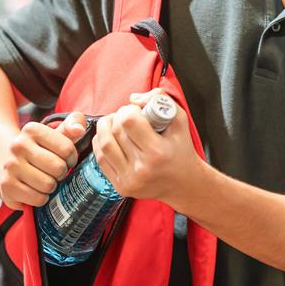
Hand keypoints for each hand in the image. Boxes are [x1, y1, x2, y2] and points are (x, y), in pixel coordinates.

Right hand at [0, 112, 86, 209]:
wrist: (5, 162)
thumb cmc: (39, 150)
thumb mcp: (55, 134)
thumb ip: (73, 124)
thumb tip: (79, 129)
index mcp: (32, 130)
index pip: (67, 148)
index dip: (71, 158)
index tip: (64, 159)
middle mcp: (18, 146)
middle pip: (58, 168)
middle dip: (61, 173)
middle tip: (54, 172)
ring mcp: (10, 166)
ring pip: (48, 185)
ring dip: (52, 187)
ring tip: (44, 180)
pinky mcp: (6, 186)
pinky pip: (38, 199)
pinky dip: (41, 198)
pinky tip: (35, 190)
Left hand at [92, 88, 202, 203]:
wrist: (183, 184)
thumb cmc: (181, 150)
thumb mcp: (179, 121)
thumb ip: (160, 99)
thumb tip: (133, 98)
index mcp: (158, 152)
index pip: (128, 121)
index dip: (128, 110)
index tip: (136, 111)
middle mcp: (142, 168)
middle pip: (115, 131)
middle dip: (118, 117)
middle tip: (127, 116)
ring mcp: (130, 180)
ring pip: (103, 144)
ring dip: (105, 127)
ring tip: (116, 123)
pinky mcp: (121, 186)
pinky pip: (101, 158)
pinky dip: (101, 143)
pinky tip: (111, 137)